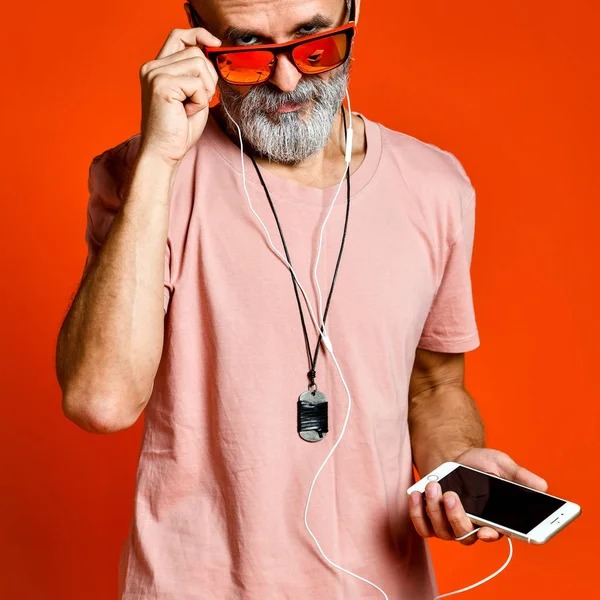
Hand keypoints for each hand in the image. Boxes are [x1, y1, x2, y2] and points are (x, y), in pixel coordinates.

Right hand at [139, 27, 221, 165]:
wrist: (163, 153)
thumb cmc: (178, 130)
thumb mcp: (192, 96)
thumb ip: (197, 75)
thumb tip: (212, 55)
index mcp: (157, 68)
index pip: (178, 36)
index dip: (199, 35)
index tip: (215, 43)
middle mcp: (152, 67)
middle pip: (196, 53)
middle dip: (208, 78)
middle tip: (198, 101)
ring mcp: (155, 74)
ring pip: (199, 64)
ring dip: (204, 90)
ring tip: (190, 107)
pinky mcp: (162, 85)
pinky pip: (197, 84)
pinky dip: (200, 102)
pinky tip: (187, 113)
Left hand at [408, 448, 547, 544]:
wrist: (453, 458)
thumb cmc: (480, 465)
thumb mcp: (502, 464)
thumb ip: (520, 476)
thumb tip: (542, 486)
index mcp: (494, 519)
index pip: (495, 535)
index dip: (490, 536)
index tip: (486, 530)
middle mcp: (473, 527)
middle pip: (465, 536)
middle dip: (456, 517)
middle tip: (451, 495)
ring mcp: (450, 526)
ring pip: (443, 531)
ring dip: (435, 510)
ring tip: (433, 485)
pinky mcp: (430, 521)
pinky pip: (423, 527)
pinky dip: (417, 512)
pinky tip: (418, 494)